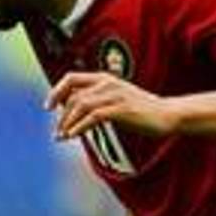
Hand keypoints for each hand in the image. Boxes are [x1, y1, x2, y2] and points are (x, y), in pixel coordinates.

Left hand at [46, 72, 178, 139]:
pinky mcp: (122, 109)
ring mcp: (115, 95)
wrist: (167, 115)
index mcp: (105, 78)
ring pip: (80, 105)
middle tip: (58, 133)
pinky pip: (93, 116)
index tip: (48, 108)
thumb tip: (71, 112)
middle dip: (61, 116)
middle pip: (73, 96)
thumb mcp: (116, 100)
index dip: (56, 91)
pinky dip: (79, 127)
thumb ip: (96, 101)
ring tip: (63, 137)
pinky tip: (74, 136)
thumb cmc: (141, 110)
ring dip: (67, 123)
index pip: (71, 78)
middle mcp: (108, 83)